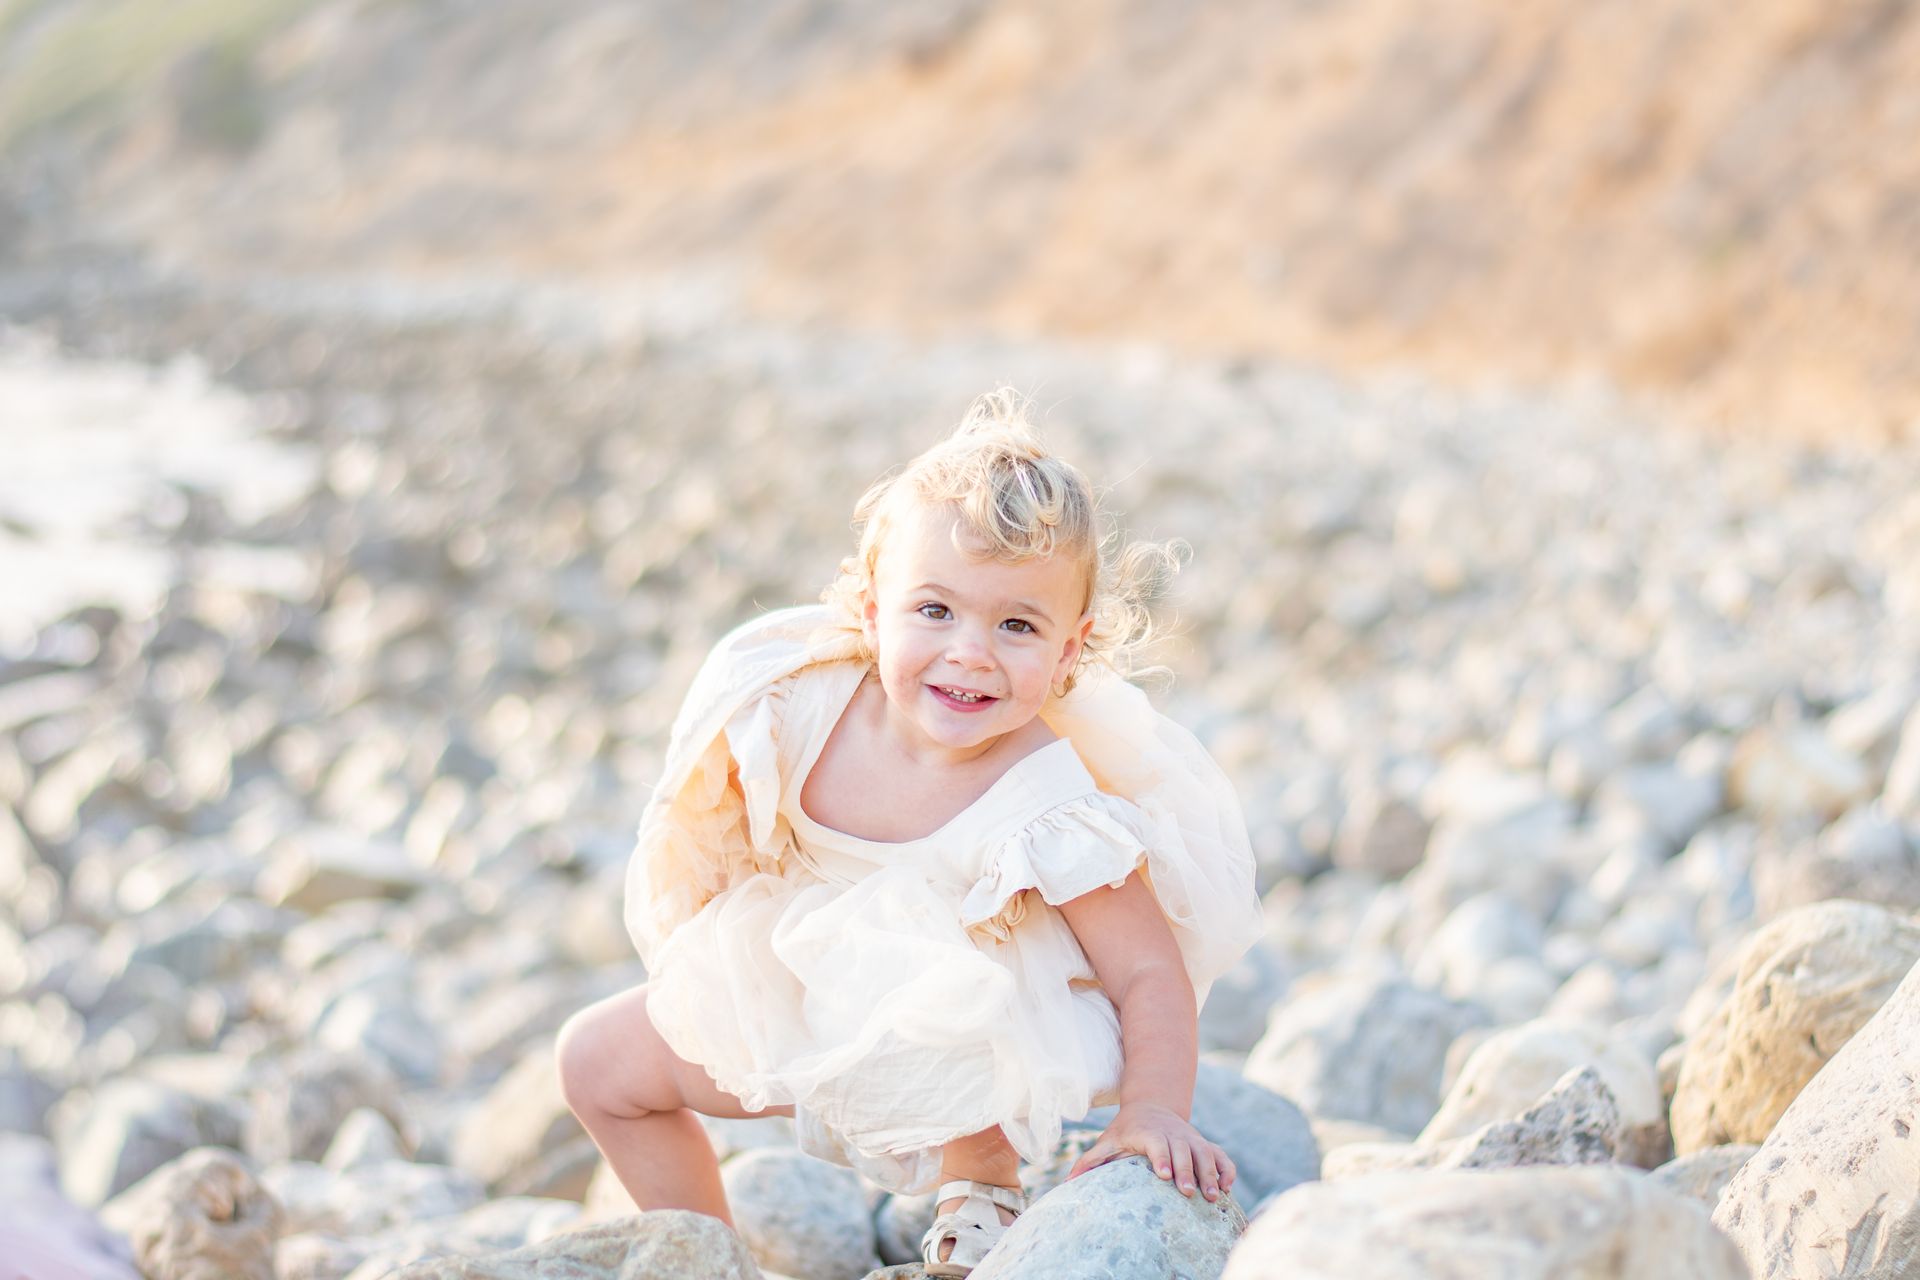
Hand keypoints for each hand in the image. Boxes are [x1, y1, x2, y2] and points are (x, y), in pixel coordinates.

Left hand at [1065, 1102, 1236, 1201]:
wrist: (1152, 1105)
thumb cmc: (1126, 1128)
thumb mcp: (1109, 1139)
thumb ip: (1092, 1160)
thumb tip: (1069, 1181)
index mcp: (1149, 1132)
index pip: (1157, 1143)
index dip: (1162, 1158)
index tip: (1164, 1175)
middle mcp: (1173, 1133)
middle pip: (1184, 1150)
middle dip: (1188, 1172)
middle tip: (1189, 1193)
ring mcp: (1191, 1137)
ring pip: (1205, 1153)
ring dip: (1211, 1174)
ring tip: (1214, 1196)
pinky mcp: (1203, 1143)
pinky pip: (1220, 1154)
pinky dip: (1226, 1168)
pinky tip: (1227, 1187)